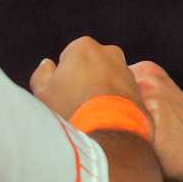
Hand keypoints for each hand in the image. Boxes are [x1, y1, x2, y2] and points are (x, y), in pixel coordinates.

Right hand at [29, 36, 143, 119]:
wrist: (108, 134)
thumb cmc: (72, 109)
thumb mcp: (43, 93)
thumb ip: (42, 74)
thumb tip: (47, 67)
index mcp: (84, 47)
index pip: (68, 58)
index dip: (63, 77)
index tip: (62, 93)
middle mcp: (110, 53)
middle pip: (91, 66)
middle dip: (85, 80)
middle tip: (76, 104)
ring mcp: (128, 72)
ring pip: (109, 79)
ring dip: (101, 92)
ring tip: (91, 114)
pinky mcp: (140, 91)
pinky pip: (122, 95)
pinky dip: (115, 104)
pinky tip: (106, 120)